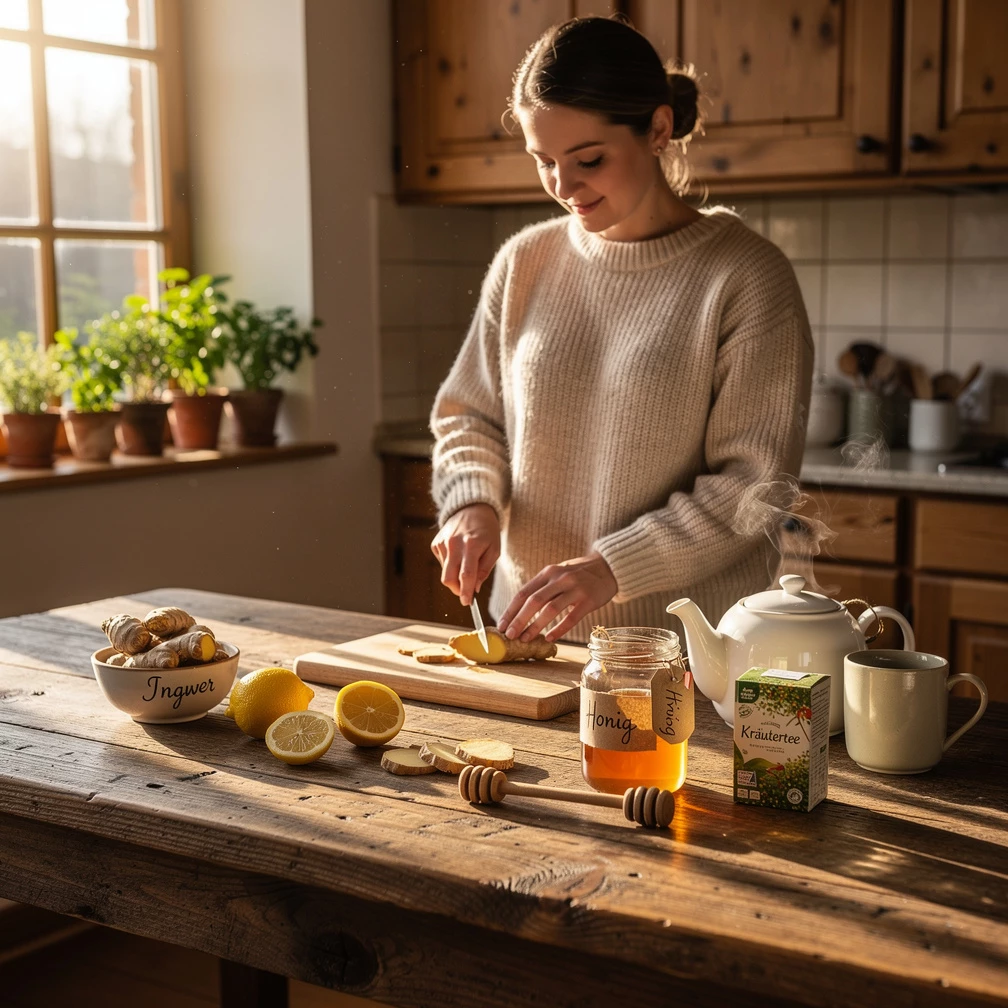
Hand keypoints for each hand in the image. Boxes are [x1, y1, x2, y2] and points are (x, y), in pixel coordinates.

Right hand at [430, 503, 499, 606]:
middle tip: (466, 592)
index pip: (466, 575)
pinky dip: (450, 565)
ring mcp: (443, 543)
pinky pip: (442, 563)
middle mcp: (454, 544)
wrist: (472, 509)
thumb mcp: (494, 549)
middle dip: (457, 590)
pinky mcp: (436, 543)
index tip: (467, 603)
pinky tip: (459, 554)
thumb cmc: (487, 531)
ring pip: (445, 572)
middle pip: (449, 578)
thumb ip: (484, 570)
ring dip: (455, 576)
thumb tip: (474, 589)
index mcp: (472, 545)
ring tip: (467, 563)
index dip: (466, 592)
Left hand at [497, 552, 616, 643]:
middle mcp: (560, 579)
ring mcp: (575, 589)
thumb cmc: (578, 574)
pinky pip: (571, 617)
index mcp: (548, 573)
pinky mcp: (589, 600)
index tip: (501, 624)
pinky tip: (549, 638)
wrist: (608, 567)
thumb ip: (541, 588)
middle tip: (509, 635)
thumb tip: (519, 610)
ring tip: (525, 639)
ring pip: (551, 609)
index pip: (524, 592)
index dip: (511, 610)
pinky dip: (559, 629)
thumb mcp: (557, 574)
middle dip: (519, 619)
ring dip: (535, 626)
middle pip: (534, 601)